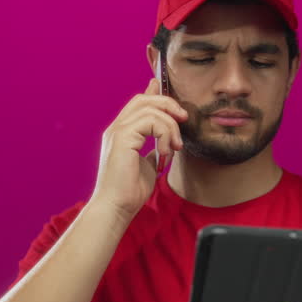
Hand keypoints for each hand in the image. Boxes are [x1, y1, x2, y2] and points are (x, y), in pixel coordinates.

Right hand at [90, 78, 187, 218]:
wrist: (116, 207)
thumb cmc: (130, 192)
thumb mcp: (147, 165)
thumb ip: (152, 150)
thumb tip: (162, 144)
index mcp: (121, 133)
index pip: (138, 104)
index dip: (154, 94)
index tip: (172, 98)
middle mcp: (116, 129)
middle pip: (144, 99)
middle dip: (168, 104)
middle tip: (184, 118)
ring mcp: (118, 131)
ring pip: (151, 109)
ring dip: (170, 127)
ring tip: (174, 148)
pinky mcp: (123, 137)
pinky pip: (151, 122)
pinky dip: (164, 136)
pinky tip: (165, 154)